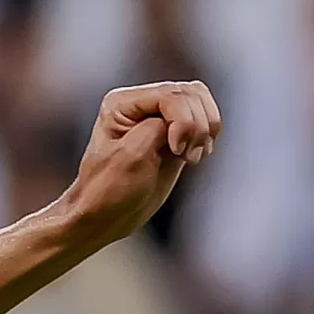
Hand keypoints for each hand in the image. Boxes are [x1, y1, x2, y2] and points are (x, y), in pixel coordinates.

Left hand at [60, 82, 221, 250]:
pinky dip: (208, 134)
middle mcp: (141, 104)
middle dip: (197, 125)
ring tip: (192, 156)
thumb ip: (158, 127)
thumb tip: (183, 118)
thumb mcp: (130, 156)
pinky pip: (203, 119)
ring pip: (201, 102)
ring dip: (206, 129)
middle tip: (188, 156)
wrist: (105, 219)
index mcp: (121, 104)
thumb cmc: (107, 192)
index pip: (170, 95)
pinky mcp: (174, 133)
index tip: (177, 150)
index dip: (183, 120)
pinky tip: (197, 155)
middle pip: (191, 94)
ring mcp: (159, 117)